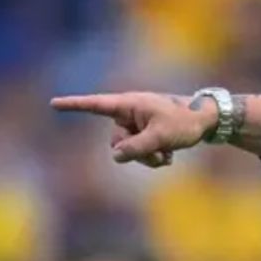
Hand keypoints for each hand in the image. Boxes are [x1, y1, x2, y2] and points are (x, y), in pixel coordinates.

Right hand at [50, 92, 216, 166]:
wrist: (206, 120)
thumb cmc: (184, 123)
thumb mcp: (161, 137)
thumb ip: (136, 148)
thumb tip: (115, 157)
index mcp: (129, 105)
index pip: (96, 105)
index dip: (74, 105)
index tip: (53, 103)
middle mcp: (129, 113)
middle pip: (116, 142)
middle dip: (135, 153)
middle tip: (159, 153)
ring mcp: (137, 124)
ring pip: (129, 151)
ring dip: (147, 157)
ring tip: (167, 154)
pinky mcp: (144, 133)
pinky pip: (139, 152)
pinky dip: (153, 156)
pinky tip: (169, 154)